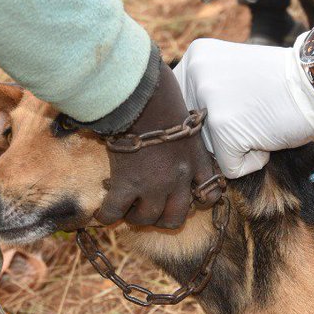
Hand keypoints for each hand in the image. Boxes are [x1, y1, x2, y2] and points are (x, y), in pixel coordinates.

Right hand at [96, 62, 222, 228]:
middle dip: (162, 217)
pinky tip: (104, 213)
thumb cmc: (161, 94)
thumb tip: (168, 130)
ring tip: (126, 207)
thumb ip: (184, 135)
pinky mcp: (127, 183)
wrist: (142, 94)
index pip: (209, 196)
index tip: (183, 197)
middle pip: (176, 217)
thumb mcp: (184, 118)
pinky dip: (108, 216)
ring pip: (147, 219)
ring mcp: (154, 184)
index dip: (197, 202)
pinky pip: (115, 212)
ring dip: (135, 216)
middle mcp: (179, 177)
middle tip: (148, 208)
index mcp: (196, 159)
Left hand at [173, 37, 313, 177]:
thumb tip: (184, 134)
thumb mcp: (233, 73)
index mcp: (197, 56)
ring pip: (210, 151)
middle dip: (223, 134)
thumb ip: (206, 93)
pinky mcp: (223, 131)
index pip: (181, 106)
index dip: (207, 118)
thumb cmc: (283, 83)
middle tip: (254, 111)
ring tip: (262, 120)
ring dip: (238, 147)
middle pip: (194, 132)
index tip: (235, 107)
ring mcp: (208, 102)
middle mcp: (196, 74)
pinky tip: (269, 134)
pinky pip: (230, 169)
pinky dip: (253, 161)